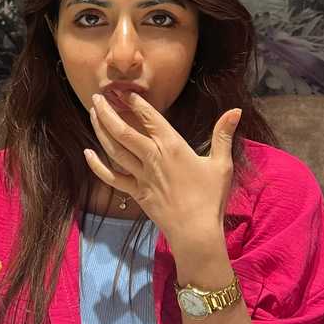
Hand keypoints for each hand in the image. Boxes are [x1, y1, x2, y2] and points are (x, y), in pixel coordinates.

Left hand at [84, 92, 240, 245]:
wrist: (195, 232)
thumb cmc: (210, 197)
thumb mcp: (221, 164)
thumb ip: (223, 135)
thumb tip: (236, 110)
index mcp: (172, 146)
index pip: (149, 118)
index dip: (135, 102)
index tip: (123, 91)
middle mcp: (152, 157)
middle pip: (123, 131)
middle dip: (107, 112)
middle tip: (96, 97)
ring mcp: (141, 175)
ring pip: (114, 149)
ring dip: (101, 130)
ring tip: (92, 114)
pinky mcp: (135, 192)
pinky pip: (111, 177)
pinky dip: (97, 166)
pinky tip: (88, 154)